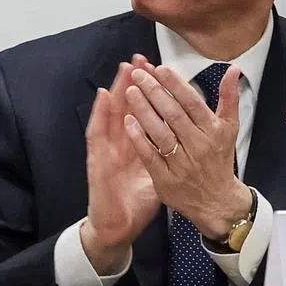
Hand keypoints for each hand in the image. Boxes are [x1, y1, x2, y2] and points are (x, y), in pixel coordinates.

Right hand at [81, 54, 160, 273]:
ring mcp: (106, 150)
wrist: (116, 227)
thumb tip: (189, 143)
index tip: (159, 70)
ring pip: (111, 114)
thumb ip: (170, 157)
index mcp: (137, 147)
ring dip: (116, 90)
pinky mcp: (96, 159)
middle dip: (134, 83)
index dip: (152, 93)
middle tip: (140, 58)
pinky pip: (97, 133)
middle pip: (126, 108)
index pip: (145, 114)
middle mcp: (120, 144)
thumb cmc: (136, 203)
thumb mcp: (159, 177)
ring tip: (123, 68)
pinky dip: (99, 113)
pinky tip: (102, 96)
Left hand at [123, 65, 250, 240]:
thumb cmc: (219, 158)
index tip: (159, 68)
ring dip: (143, 110)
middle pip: (173, 115)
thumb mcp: (229, 128)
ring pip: (160, 133)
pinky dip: (139, 138)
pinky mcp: (166, 179)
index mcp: (213, 131)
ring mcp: (182, 163)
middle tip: (138, 75)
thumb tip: (233, 69)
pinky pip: (150, 155)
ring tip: (130, 92)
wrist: (217, 201)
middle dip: (154, 92)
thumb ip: (229, 98)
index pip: (192, 102)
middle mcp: (199, 146)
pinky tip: (127, 121)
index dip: (175, 84)